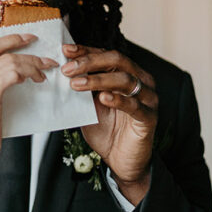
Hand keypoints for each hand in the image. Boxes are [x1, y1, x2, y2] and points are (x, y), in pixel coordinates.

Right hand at [0, 33, 55, 171]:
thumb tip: (11, 74)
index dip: (10, 40)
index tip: (26, 39)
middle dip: (24, 46)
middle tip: (42, 54)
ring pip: (9, 62)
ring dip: (31, 64)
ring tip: (42, 73)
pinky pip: (10, 75)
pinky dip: (25, 73)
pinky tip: (31, 80)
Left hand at [62, 44, 157, 204]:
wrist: (120, 160)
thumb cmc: (106, 130)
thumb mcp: (88, 105)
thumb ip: (81, 88)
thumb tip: (61, 70)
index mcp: (127, 73)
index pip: (106, 55)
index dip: (86, 51)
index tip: (65, 50)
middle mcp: (140, 81)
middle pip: (117, 61)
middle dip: (90, 62)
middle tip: (68, 69)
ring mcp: (147, 98)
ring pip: (125, 80)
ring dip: (98, 79)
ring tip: (77, 84)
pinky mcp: (149, 118)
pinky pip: (134, 105)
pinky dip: (118, 99)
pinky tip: (102, 98)